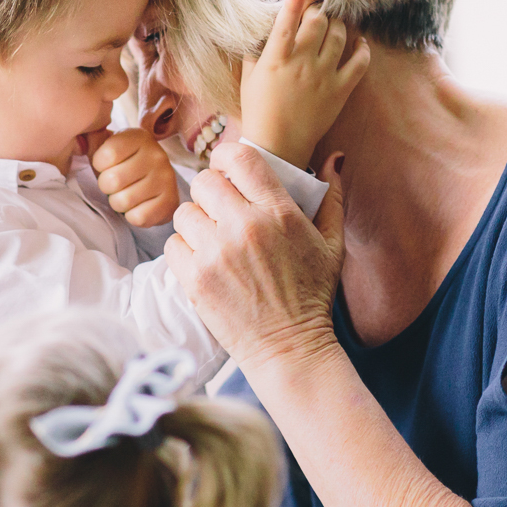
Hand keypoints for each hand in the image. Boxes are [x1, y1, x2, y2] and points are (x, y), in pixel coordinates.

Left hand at [91, 115, 180, 226]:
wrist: (155, 183)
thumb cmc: (124, 163)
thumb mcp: (108, 146)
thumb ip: (92, 140)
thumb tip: (80, 138)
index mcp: (139, 137)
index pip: (106, 155)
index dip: (99, 165)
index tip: (106, 164)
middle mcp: (157, 155)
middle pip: (113, 180)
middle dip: (106, 186)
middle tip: (114, 184)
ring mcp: (166, 179)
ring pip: (123, 201)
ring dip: (117, 202)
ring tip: (125, 194)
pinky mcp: (170, 202)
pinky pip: (138, 217)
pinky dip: (132, 216)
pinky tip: (137, 205)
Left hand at [165, 142, 345, 368]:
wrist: (289, 348)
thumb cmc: (312, 295)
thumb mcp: (333, 244)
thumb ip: (331, 198)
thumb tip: (334, 159)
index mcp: (278, 213)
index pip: (239, 157)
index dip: (227, 158)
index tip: (228, 170)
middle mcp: (244, 228)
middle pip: (204, 181)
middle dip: (211, 193)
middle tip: (221, 211)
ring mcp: (216, 254)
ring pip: (185, 212)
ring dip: (196, 223)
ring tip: (213, 240)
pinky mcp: (195, 279)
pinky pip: (173, 245)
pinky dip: (184, 251)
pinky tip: (204, 262)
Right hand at [239, 0, 369, 169]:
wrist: (278, 146)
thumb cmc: (258, 111)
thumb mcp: (249, 78)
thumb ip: (256, 50)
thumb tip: (264, 27)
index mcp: (276, 60)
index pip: (286, 23)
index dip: (294, 2)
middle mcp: (301, 64)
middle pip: (317, 22)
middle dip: (317, 11)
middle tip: (316, 11)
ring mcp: (324, 76)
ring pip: (338, 35)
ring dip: (337, 24)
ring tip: (333, 23)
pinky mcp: (341, 90)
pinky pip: (360, 62)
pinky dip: (362, 49)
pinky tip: (359, 43)